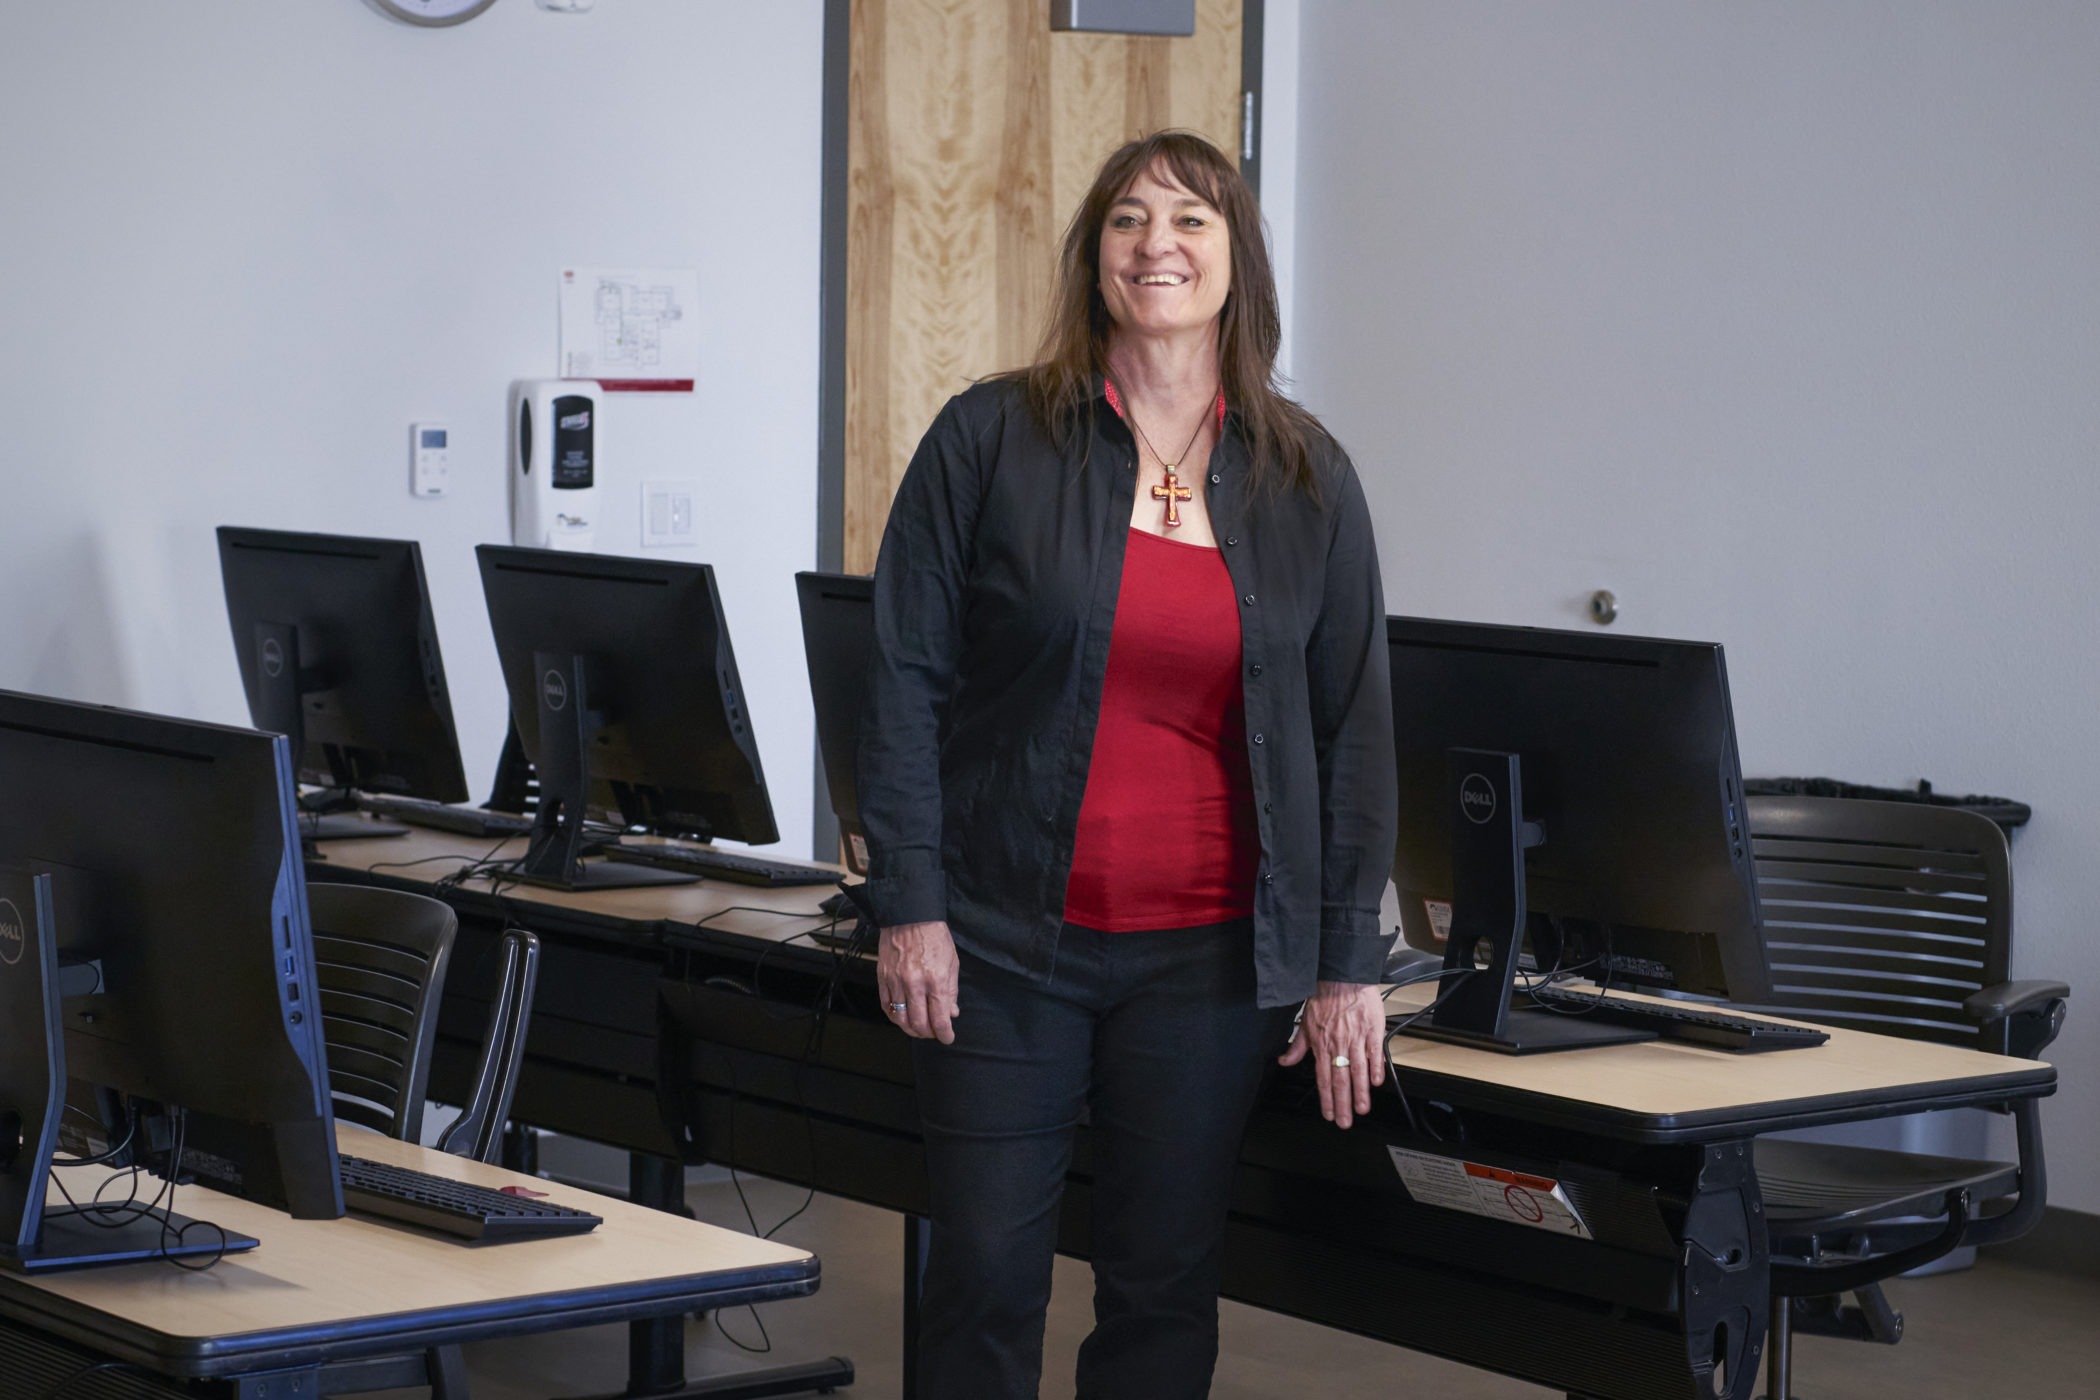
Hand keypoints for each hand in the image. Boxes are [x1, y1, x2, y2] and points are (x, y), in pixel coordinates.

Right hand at [877, 921, 959, 1043]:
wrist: (910, 915)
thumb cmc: (934, 936)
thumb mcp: (952, 962)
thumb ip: (951, 990)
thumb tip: (951, 1013)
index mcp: (936, 979)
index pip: (939, 1018)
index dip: (945, 1034)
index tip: (948, 1037)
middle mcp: (915, 983)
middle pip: (919, 1023)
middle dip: (928, 1034)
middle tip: (934, 1033)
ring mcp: (896, 981)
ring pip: (900, 1018)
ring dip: (910, 1029)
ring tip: (918, 1028)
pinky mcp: (883, 977)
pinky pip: (886, 1005)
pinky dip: (894, 1016)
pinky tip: (902, 1017)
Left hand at [1279, 980, 1386, 1127]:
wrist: (1341, 977)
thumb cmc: (1324, 997)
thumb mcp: (1304, 1022)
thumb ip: (1297, 1046)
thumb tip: (1285, 1061)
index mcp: (1321, 1045)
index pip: (1323, 1078)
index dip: (1326, 1099)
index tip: (1330, 1114)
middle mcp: (1338, 1044)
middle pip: (1340, 1079)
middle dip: (1343, 1104)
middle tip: (1346, 1122)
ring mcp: (1356, 1038)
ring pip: (1358, 1070)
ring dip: (1360, 1092)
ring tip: (1362, 1108)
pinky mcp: (1372, 1030)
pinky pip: (1374, 1052)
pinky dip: (1375, 1067)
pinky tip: (1376, 1082)